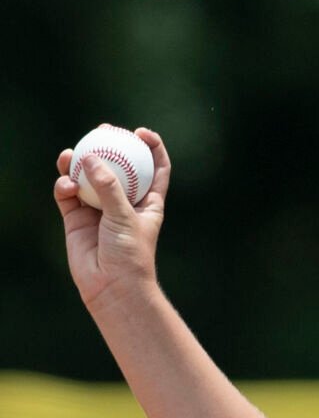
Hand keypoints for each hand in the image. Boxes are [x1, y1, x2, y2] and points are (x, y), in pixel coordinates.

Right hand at [55, 127, 168, 308]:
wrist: (111, 287)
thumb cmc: (129, 255)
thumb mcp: (125, 218)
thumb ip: (110, 189)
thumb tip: (92, 159)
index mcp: (147, 202)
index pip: (155, 169)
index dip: (152, 148)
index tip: (141, 132)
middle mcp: (122, 202)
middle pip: (118, 165)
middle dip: (109, 145)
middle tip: (101, 130)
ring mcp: (97, 208)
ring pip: (87, 176)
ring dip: (79, 161)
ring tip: (73, 154)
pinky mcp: (75, 217)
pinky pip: (67, 192)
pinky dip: (64, 184)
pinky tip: (66, 185)